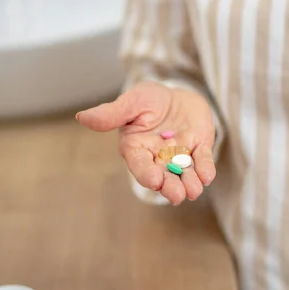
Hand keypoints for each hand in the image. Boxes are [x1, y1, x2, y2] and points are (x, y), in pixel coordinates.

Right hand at [76, 81, 216, 204]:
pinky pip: (202, 160)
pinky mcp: (199, 148)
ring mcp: (180, 155)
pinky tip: (207, 176)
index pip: (139, 164)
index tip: (153, 180)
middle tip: (177, 195)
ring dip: (189, 183)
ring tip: (193, 191)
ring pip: (184, 173)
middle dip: (170, 186)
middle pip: (163, 175)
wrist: (176, 94)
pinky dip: (205, 169)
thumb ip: (111, 113)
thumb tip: (81, 116)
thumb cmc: (148, 99)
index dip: (146, 173)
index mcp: (137, 148)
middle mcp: (158, 157)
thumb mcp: (131, 101)